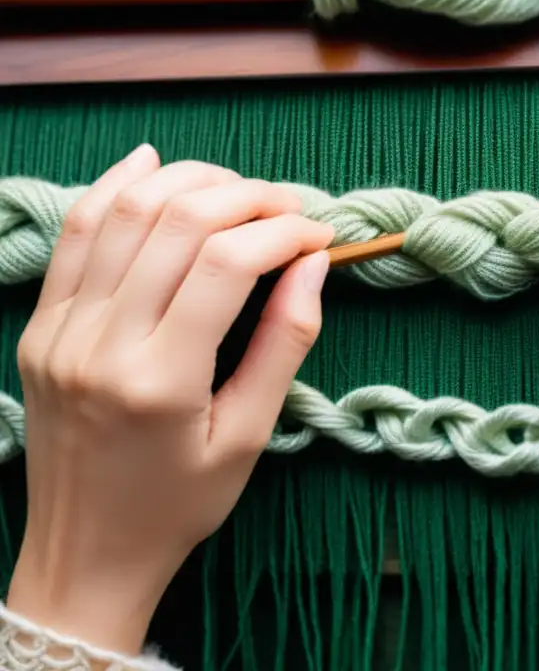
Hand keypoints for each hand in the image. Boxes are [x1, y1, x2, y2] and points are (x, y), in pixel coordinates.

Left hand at [7, 146, 334, 654]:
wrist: (85, 551)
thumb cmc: (179, 505)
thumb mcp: (249, 436)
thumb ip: (285, 345)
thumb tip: (313, 267)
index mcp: (160, 380)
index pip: (226, 264)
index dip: (283, 232)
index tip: (320, 236)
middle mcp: (100, 342)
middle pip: (178, 223)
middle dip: (247, 197)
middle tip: (290, 206)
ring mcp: (61, 329)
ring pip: (124, 212)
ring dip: (189, 182)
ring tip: (239, 188)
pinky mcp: (42, 325)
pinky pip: (77, 233)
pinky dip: (116, 186)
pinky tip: (154, 163)